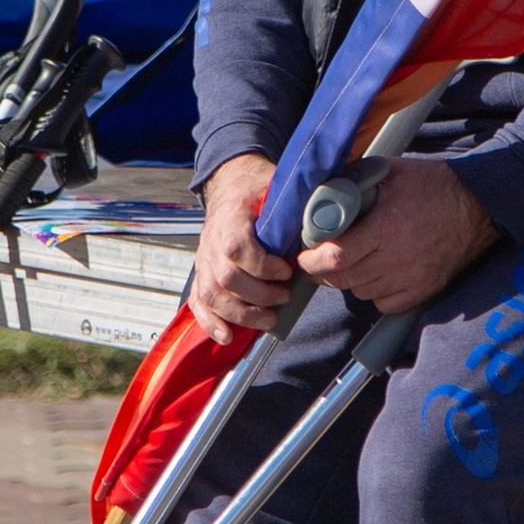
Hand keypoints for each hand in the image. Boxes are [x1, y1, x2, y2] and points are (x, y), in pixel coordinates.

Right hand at [189, 153, 293, 340]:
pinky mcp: (202, 273)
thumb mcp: (278, 187)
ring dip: (242, 313)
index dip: (263, 265)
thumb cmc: (259, 189)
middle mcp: (212, 239)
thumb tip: (324, 223)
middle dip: (260, 295)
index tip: (287, 270)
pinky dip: (210, 322)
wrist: (233, 186)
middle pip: (226, 277)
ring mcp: (204, 258)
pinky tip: (227, 336)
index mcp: (231, 215)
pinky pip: (198, 301)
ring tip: (269, 319)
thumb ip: (295, 207)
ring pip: (212, 294)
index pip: (237, 247)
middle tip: (285, 296)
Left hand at [297, 155, 496, 314]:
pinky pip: (385, 304)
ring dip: (348, 281)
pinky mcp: (424, 290)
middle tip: (315, 263)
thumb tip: (324, 188)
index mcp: (386, 227)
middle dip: (321, 273)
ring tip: (347, 264)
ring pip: (361, 292)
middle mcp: (397, 257)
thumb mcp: (392, 172)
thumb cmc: (434, 185)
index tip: (303, 256)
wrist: (478, 205)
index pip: (336, 257)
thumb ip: (356, 180)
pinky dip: (374, 293)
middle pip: (343, 280)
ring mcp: (411, 278)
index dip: (312, 261)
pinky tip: (375, 275)